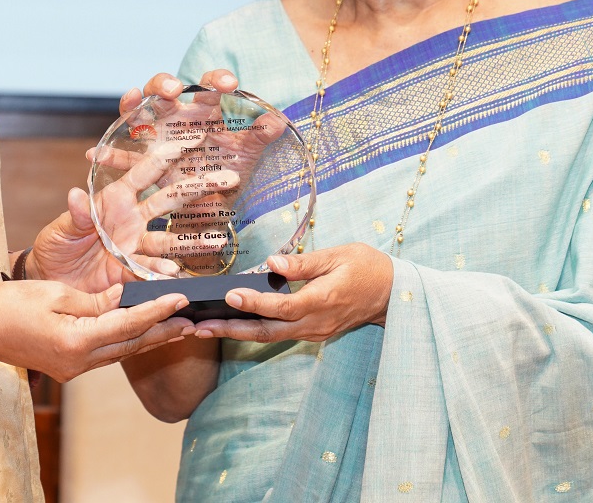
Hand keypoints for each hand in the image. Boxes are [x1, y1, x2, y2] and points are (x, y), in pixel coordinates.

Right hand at [0, 280, 194, 381]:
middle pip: (131, 344)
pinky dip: (127, 342)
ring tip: (177, 328)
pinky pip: (106, 354)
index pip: (128, 324)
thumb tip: (126, 296)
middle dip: (163, 331)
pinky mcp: (68, 367)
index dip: (157, 310)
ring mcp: (73, 369)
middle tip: (193, 321)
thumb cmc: (10, 303)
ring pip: (121, 352)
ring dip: (149, 339)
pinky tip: (142, 334)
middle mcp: (78, 363)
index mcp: (75, 342)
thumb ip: (95, 300)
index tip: (181, 298)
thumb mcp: (55, 293)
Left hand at [39, 69, 257, 285]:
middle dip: (198, 189)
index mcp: (115, 199)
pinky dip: (167, 273)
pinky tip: (181, 275)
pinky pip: (155, 271)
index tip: (190, 140)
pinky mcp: (134, 272)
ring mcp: (137, 245)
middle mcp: (132, 219)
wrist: (52, 281)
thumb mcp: (61, 229)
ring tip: (218, 240)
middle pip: (169, 200)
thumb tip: (75, 195)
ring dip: (193, 240)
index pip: (144, 172)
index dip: (165, 155)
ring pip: (170, 239)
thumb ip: (76, 215)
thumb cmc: (54, 247)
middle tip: (228, 178)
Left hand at [191, 244, 393, 344]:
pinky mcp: (313, 332)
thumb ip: (304, 263)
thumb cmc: (367, 268)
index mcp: (323, 300)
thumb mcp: (339, 255)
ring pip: (271, 337)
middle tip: (199, 328)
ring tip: (205, 329)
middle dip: (231, 330)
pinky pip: (280, 335)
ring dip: (238, 333)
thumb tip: (272, 261)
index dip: (255, 302)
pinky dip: (254, 330)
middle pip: (268, 332)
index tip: (230, 295)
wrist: (393, 294)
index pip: (282, 306)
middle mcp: (315, 322)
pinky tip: (233, 324)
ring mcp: (314, 332)